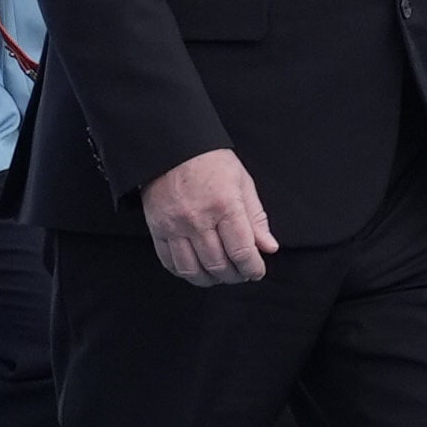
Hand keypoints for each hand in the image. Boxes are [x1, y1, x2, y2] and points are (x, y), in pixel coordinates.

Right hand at [142, 148, 277, 286]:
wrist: (173, 147)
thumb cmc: (210, 162)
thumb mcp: (242, 183)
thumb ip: (256, 218)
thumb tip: (268, 247)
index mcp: (225, 206)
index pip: (242, 252)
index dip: (253, 268)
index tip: (256, 271)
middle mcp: (198, 219)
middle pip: (219, 265)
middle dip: (235, 276)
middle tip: (241, 273)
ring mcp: (175, 226)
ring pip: (193, 270)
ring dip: (211, 279)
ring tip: (220, 274)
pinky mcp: (157, 229)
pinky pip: (170, 262)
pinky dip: (185, 272)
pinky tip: (197, 269)